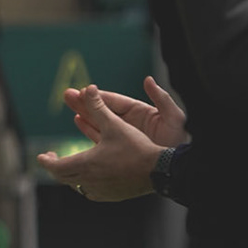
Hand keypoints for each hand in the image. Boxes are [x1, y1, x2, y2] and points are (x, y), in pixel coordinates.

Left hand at [37, 84, 164, 201]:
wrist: (159, 170)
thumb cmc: (136, 147)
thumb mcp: (114, 124)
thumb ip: (98, 107)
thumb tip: (88, 88)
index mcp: (85, 164)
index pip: (55, 167)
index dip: (45, 161)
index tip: (41, 156)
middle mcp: (89, 181)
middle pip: (62, 177)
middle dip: (55, 166)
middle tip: (52, 158)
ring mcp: (100, 191)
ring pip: (76, 186)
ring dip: (70, 176)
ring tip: (70, 164)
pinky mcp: (111, 196)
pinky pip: (90, 192)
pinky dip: (84, 184)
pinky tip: (89, 176)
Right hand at [63, 75, 188, 147]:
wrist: (177, 167)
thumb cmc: (180, 140)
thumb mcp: (174, 117)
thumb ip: (161, 98)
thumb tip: (148, 80)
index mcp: (141, 112)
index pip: (115, 102)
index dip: (99, 96)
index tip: (83, 90)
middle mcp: (130, 123)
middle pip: (103, 110)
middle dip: (86, 102)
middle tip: (67, 95)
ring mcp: (125, 136)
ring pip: (100, 122)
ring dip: (85, 114)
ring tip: (70, 107)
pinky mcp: (121, 150)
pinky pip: (101, 138)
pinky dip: (90, 129)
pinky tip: (79, 121)